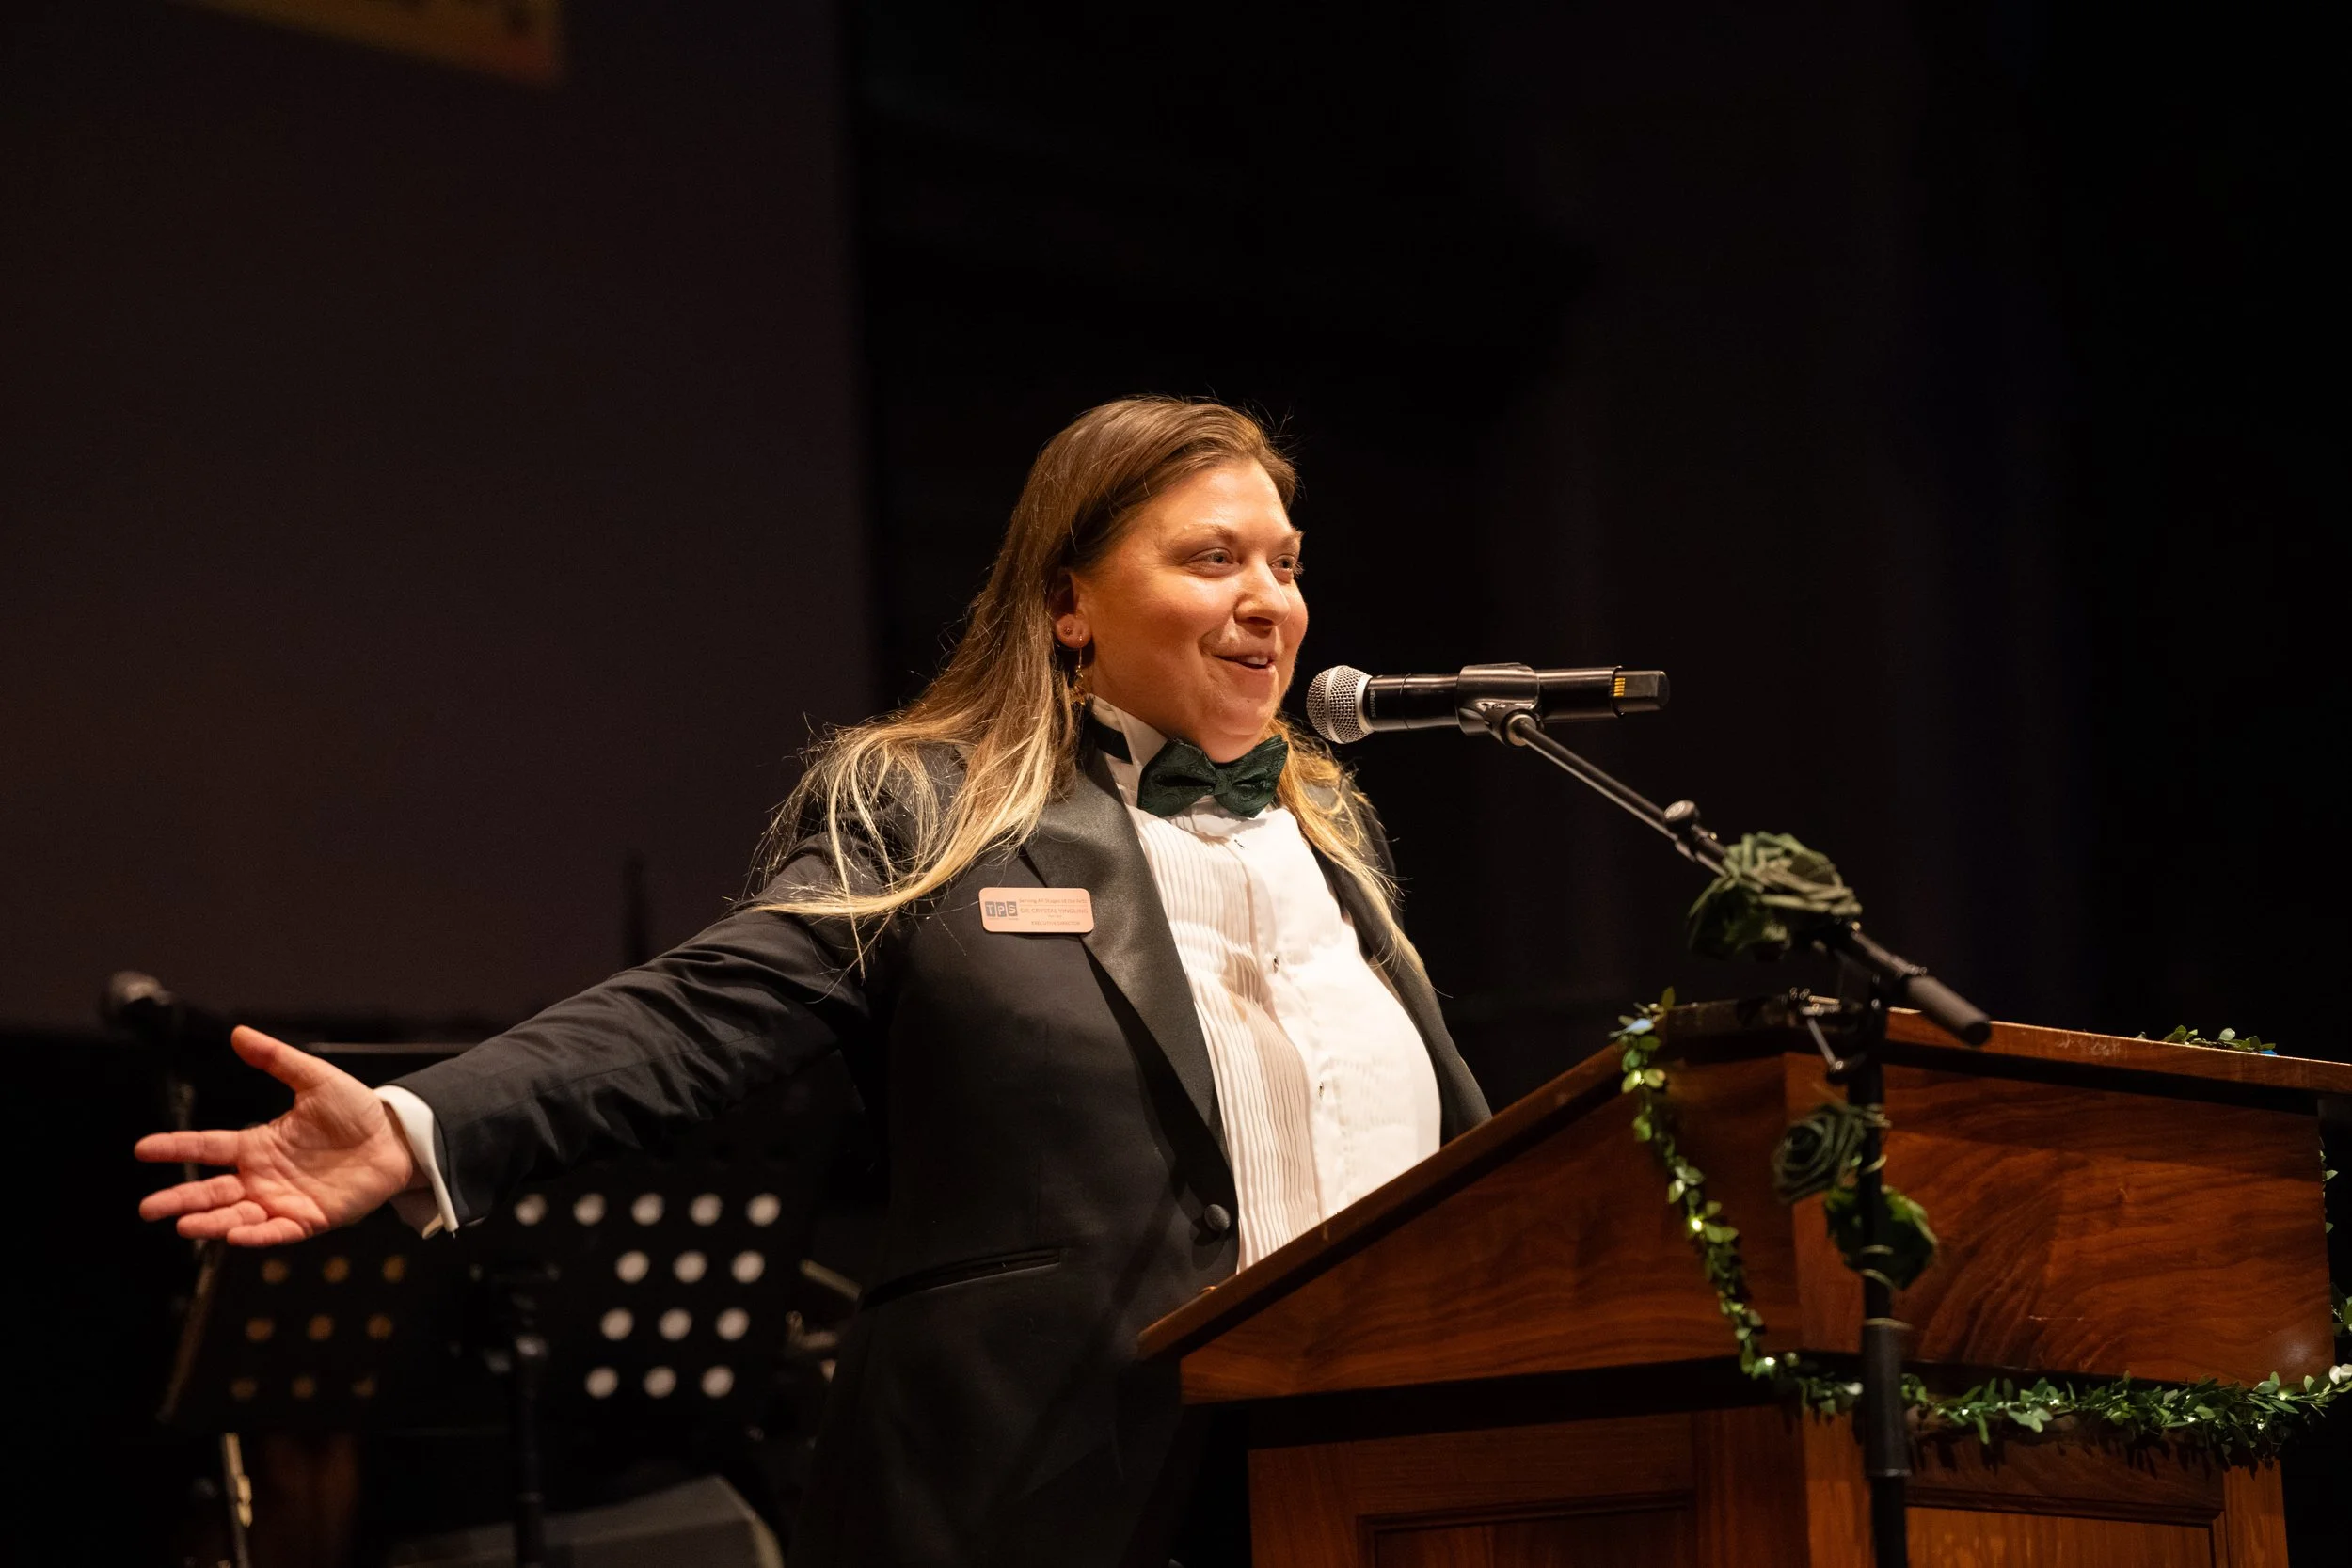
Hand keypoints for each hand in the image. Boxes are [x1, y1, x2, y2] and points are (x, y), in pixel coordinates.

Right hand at [136, 1027, 418, 1245]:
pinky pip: (277, 1231)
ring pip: (237, 1215)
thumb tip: (238, 1033)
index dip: (176, 1148)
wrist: (396, 1139)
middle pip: (212, 1190)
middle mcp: (263, 1176)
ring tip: (184, 1225)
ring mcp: (283, 1200)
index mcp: (258, 1144)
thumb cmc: (356, 1111)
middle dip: (180, 1199)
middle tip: (147, 1208)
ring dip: (211, 1222)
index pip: (208, 1147)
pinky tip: (235, 1235)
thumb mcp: (315, 1079)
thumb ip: (277, 1059)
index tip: (142, 1149)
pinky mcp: (309, 1220)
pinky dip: (257, 1235)